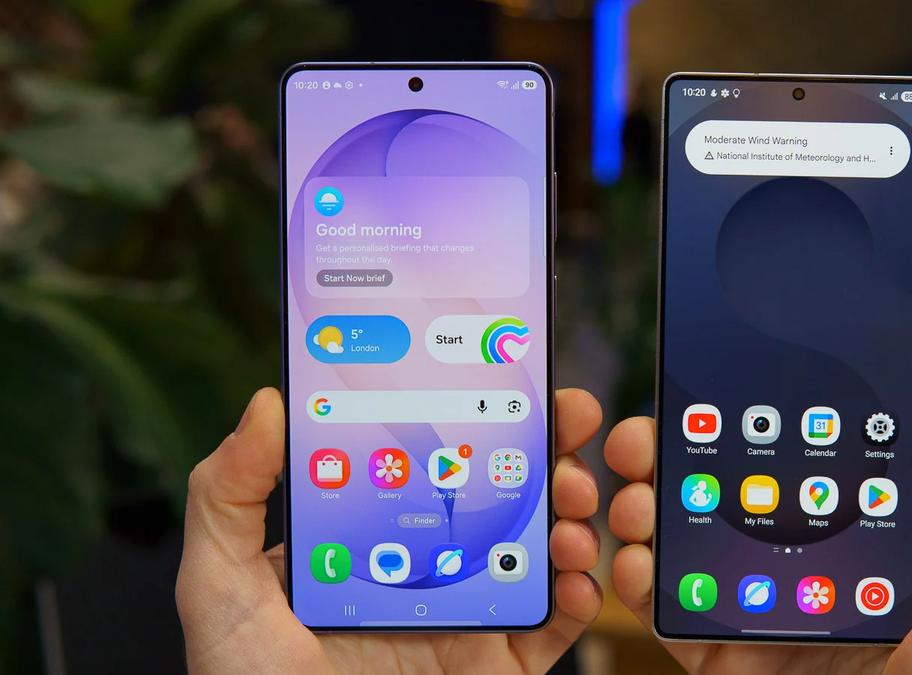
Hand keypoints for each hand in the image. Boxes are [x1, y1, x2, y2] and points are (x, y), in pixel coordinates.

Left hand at [177, 387, 602, 674]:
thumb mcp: (217, 586)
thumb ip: (227, 495)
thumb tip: (266, 405)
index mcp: (372, 533)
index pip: (430, 454)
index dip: (475, 408)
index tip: (509, 368)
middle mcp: (428, 565)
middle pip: (501, 490)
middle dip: (546, 446)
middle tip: (569, 415)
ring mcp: (468, 614)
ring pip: (540, 547)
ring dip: (573, 513)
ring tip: (573, 500)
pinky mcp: (497, 666)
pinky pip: (553, 627)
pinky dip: (581, 597)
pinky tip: (579, 576)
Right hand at [606, 387, 911, 674]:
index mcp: (854, 537)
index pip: (790, 462)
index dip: (743, 424)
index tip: (708, 391)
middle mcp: (796, 565)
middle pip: (720, 494)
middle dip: (670, 456)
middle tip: (644, 439)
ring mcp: (755, 611)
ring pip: (682, 545)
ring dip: (644, 510)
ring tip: (637, 501)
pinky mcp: (724, 658)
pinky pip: (671, 616)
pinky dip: (639, 585)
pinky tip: (636, 561)